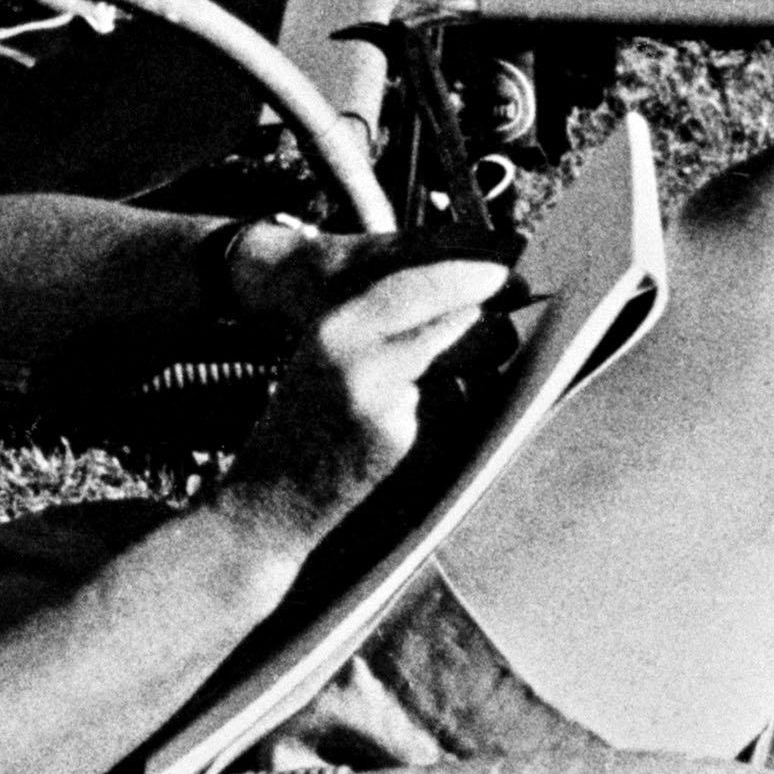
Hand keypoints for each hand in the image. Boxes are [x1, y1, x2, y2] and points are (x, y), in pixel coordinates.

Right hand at [235, 255, 511, 536]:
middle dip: (487, 324)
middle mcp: (358, 357)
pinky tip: (419, 431)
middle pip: (451, 323)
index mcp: (334, 327)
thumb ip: (379, 327)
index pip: (411, 287)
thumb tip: (460, 305)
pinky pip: (448, 412)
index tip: (498, 274)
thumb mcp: (324, 357)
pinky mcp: (400, 440)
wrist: (269, 499)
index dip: (461, 276)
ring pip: (462, 368)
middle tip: (504, 328)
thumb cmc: (304, 426)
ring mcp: (381, 401)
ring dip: (475, 371)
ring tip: (447, 391)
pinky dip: (450, 414)